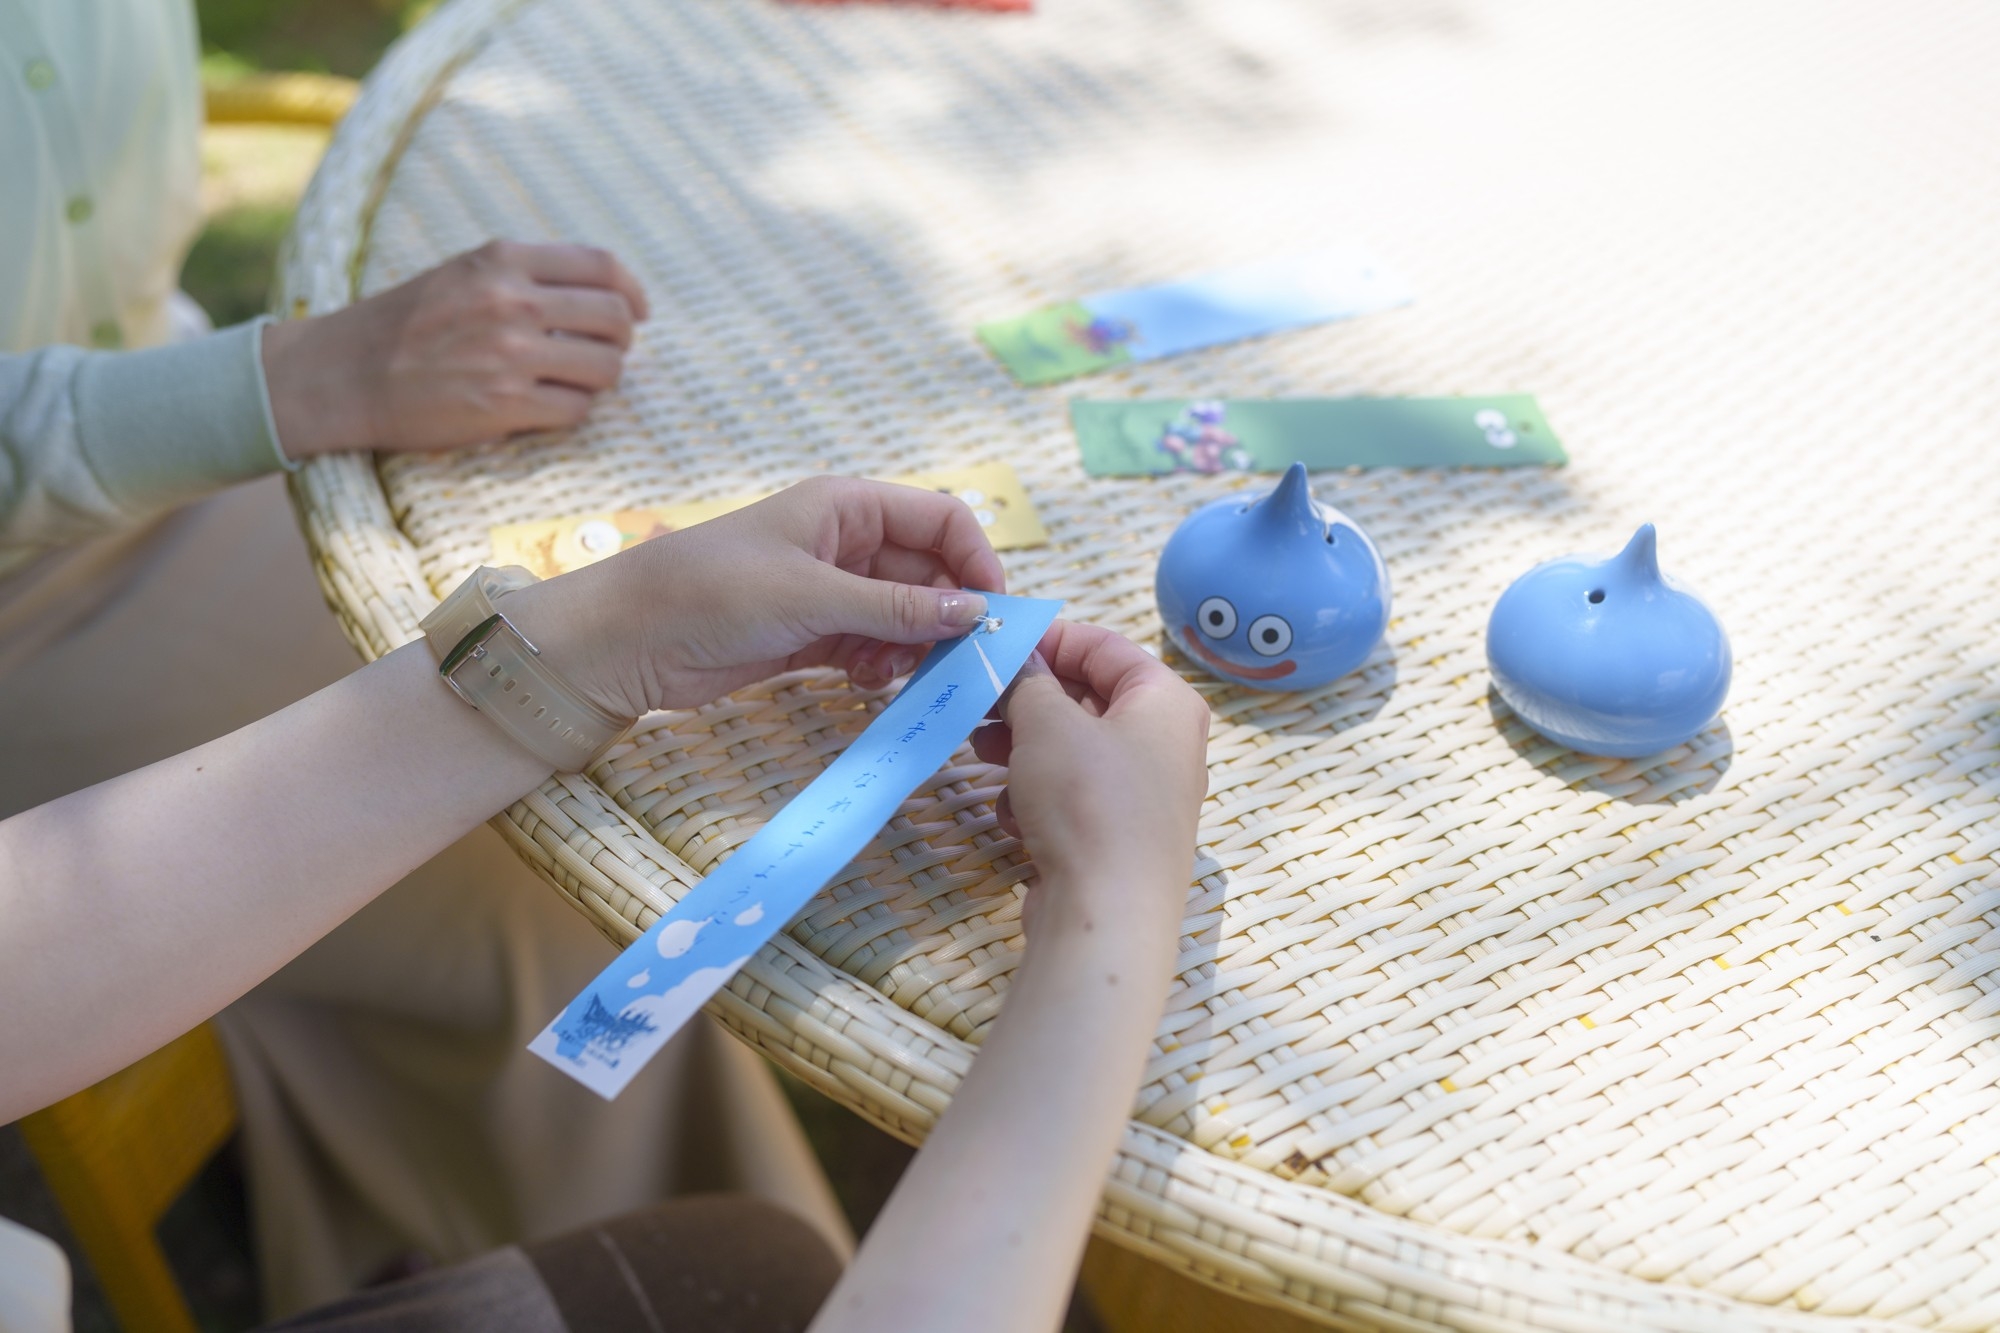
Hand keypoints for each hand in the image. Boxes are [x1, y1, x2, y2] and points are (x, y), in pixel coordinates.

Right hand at [260, 240, 650, 457]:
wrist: (346, 373)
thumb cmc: (409, 324)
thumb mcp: (465, 273)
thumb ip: (527, 275)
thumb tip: (605, 295)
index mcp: (504, 259)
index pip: (602, 266)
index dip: (632, 292)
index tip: (637, 312)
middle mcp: (512, 301)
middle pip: (614, 318)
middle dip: (621, 340)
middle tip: (605, 352)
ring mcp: (511, 355)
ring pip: (606, 368)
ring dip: (600, 379)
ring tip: (572, 380)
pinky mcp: (506, 404)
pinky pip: (577, 409)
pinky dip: (571, 410)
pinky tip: (546, 405)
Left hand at [500, 476, 1006, 717]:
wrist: (626, 642)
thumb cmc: (710, 593)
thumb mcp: (810, 596)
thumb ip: (895, 608)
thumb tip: (974, 612)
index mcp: (845, 505)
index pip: (940, 519)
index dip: (975, 561)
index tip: (996, 614)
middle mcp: (843, 541)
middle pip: (927, 572)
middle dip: (946, 616)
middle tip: (961, 664)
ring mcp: (828, 590)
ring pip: (902, 616)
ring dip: (912, 647)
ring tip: (893, 673)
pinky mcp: (811, 634)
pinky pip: (871, 645)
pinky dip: (880, 665)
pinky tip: (867, 682)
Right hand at [971, 621, 1209, 944]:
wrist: (1107, 914)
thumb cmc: (1089, 802)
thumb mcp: (1047, 723)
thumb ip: (1027, 681)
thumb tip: (1015, 660)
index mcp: (1167, 702)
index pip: (1104, 647)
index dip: (1047, 640)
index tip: (996, 647)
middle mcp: (1167, 746)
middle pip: (1087, 701)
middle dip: (1028, 702)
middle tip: (979, 702)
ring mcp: (1146, 798)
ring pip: (1074, 753)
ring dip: (1024, 751)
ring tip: (982, 754)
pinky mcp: (1120, 841)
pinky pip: (1074, 799)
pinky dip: (1039, 799)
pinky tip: (1015, 817)